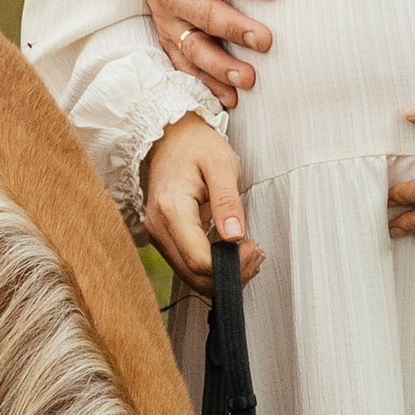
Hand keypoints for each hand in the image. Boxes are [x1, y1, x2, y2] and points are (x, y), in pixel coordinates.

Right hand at [138, 0, 282, 103]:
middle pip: (204, 13)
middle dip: (235, 28)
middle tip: (266, 40)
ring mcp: (166, 19)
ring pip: (192, 46)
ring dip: (219, 67)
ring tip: (248, 80)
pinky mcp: (167, 37)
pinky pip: (183, 64)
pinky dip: (204, 84)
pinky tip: (229, 98)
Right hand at [142, 116, 263, 293]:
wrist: (172, 138)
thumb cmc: (198, 146)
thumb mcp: (221, 164)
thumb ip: (228, 201)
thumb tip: (234, 237)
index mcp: (171, 209)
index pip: (199, 260)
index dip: (231, 265)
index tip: (254, 247)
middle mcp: (158, 227)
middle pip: (194, 275)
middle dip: (231, 274)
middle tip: (256, 251)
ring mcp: (158, 235)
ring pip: (191, 276)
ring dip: (222, 273)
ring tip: (248, 250)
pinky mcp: (165, 238)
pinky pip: (188, 266)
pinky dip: (212, 267)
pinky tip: (232, 251)